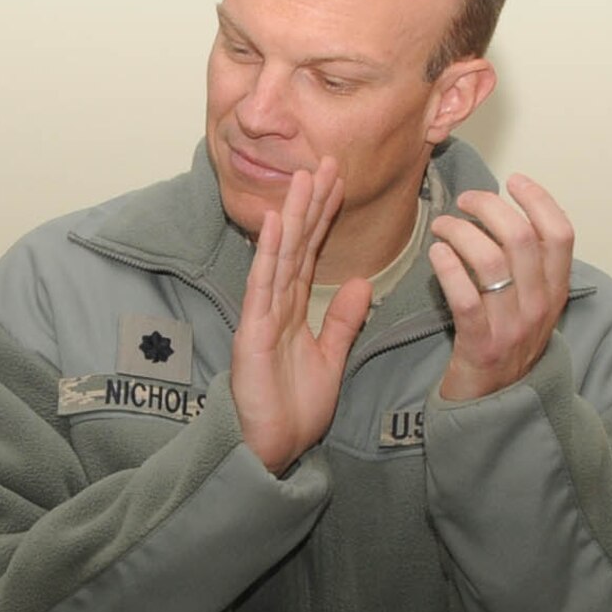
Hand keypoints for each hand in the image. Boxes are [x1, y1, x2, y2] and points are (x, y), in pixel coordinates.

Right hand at [230, 157, 366, 474]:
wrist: (271, 449)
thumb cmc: (292, 411)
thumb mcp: (330, 359)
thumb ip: (342, 321)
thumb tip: (358, 283)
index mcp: (293, 311)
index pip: (311, 253)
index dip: (324, 217)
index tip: (337, 182)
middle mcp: (274, 306)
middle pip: (295, 245)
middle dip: (309, 204)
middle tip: (324, 161)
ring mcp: (261, 317)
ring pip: (279, 257)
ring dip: (290, 217)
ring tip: (302, 179)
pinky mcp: (253, 334)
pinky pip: (262, 288)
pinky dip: (267, 255)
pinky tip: (273, 226)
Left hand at [427, 174, 572, 401]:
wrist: (493, 404)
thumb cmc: (504, 345)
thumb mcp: (531, 305)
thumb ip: (527, 268)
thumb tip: (504, 217)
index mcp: (555, 291)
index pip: (561, 234)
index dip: (540, 200)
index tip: (514, 180)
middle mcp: (539, 305)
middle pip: (523, 238)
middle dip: (491, 208)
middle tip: (464, 200)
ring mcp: (512, 326)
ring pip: (492, 261)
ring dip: (462, 232)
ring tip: (441, 226)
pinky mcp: (480, 344)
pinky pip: (466, 297)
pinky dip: (449, 268)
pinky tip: (435, 254)